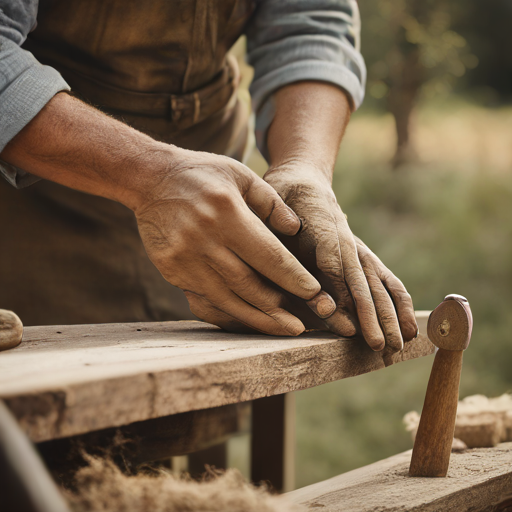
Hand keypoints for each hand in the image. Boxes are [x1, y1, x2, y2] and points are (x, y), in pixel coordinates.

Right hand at [134, 149, 335, 335]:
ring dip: (256, 317)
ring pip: (226, 298)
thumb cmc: (202, 174)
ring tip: (281, 329)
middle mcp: (204, 238)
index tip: (314, 293)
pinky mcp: (172, 269)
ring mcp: (185, 258)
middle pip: (248, 284)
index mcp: (226, 212)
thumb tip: (295, 229)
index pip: (268, 255)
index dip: (293, 278)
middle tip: (300, 326)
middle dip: (277, 308)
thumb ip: (271, 201)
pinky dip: (228, 311)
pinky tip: (247, 319)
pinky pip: (204, 298)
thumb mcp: (240, 174)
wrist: (148, 179)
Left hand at [264, 164, 417, 349]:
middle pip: (362, 281)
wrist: (303, 179)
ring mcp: (358, 250)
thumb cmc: (280, 198)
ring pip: (379, 284)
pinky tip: (410, 326)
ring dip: (391, 315)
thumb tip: (296, 257)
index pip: (331, 266)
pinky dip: (399, 303)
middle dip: (373, 316)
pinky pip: (387, 280)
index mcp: (320, 228)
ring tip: (402, 344)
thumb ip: (280, 234)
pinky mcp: (362, 256)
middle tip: (381, 347)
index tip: (347, 325)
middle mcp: (346, 242)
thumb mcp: (271, 211)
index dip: (339, 295)